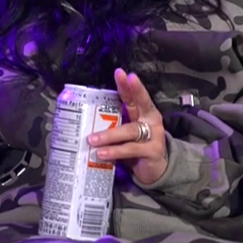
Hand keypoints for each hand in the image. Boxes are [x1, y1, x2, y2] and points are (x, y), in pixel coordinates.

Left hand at [87, 70, 168, 185]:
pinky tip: (102, 154)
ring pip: (130, 130)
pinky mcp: (152, 151)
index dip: (127, 85)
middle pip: (140, 103)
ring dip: (109, 135)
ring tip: (92, 139)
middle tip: (119, 77)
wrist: (156, 170)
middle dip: (129, 90)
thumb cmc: (137, 147)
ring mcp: (154, 135)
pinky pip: (130, 149)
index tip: (121, 72)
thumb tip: (86, 119)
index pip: (134, 96)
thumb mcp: (126, 133)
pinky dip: (115, 151)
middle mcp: (151, 120)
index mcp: (144, 112)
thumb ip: (113, 124)